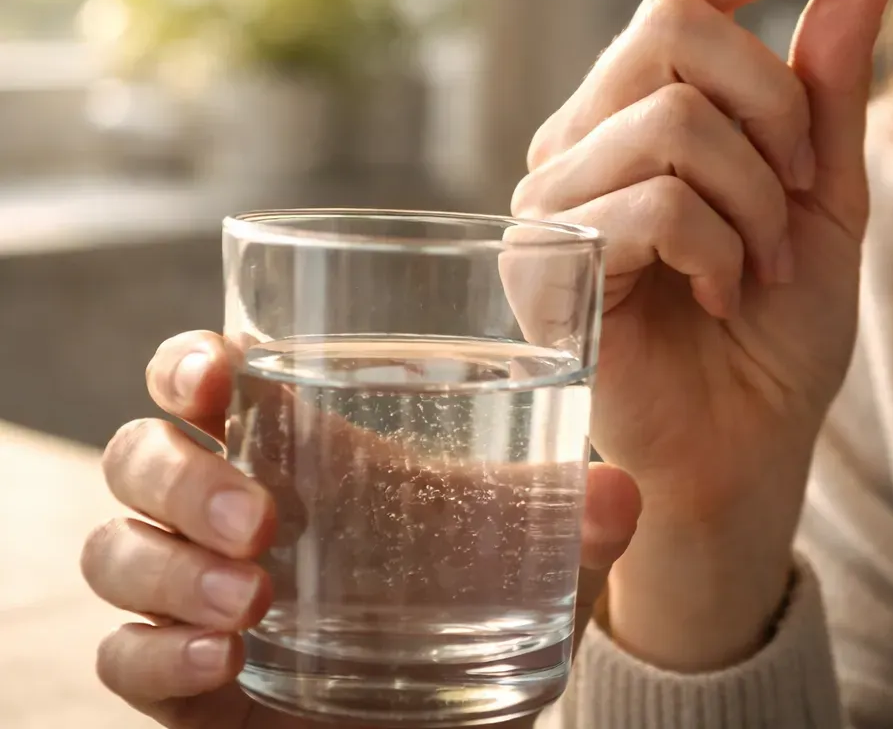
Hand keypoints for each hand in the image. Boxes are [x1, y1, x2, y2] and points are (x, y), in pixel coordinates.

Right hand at [82, 330, 641, 727]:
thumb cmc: (479, 621)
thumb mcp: (540, 567)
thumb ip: (579, 526)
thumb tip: (616, 491)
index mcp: (300, 457)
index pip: (207, 382)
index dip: (189, 363)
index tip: (219, 370)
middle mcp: (229, 517)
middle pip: (140, 456)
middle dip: (179, 475)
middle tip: (260, 520)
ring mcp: (197, 600)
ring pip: (117, 551)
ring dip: (167, 567)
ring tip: (247, 600)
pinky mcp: (183, 687)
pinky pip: (123, 658)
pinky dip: (157, 655)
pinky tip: (220, 663)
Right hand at [511, 0, 892, 667]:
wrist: (743, 452)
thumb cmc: (775, 331)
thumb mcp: (824, 196)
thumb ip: (828, 89)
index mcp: (639, 108)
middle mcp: (582, 135)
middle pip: (680, 28)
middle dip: (778, 106)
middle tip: (803, 189)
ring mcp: (555, 197)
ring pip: (677, 118)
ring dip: (758, 198)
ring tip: (762, 265)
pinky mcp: (547, 263)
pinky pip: (658, 200)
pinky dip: (722, 248)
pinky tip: (720, 295)